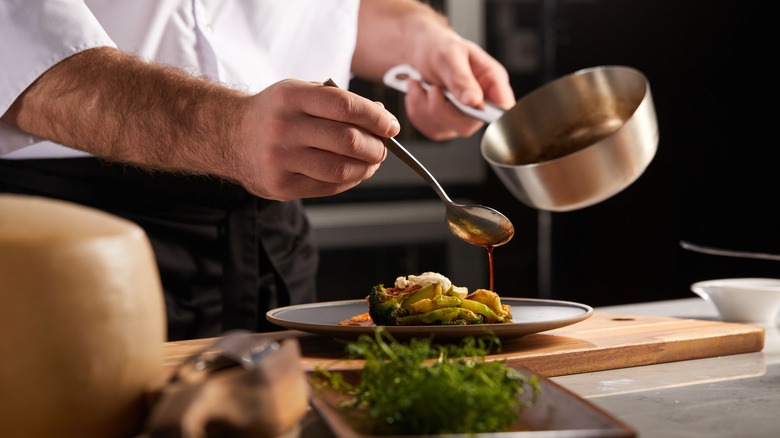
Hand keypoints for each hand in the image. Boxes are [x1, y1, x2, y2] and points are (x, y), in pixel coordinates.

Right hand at [236, 79, 399, 200]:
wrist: (227, 135)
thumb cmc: (274, 112)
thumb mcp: (300, 93)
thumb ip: (338, 102)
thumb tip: (380, 117)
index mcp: (291, 96)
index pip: (346, 106)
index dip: (376, 118)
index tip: (391, 126)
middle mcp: (283, 127)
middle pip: (348, 140)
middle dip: (376, 146)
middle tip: (383, 147)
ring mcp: (279, 159)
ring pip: (341, 168)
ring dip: (366, 167)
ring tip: (371, 162)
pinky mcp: (279, 186)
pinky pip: (328, 187)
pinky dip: (350, 181)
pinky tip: (354, 172)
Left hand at [405, 37, 514, 140]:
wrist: (420, 50)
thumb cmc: (439, 47)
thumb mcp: (449, 55)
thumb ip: (461, 79)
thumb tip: (474, 101)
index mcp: (492, 81)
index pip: (504, 109)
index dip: (490, 116)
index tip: (465, 106)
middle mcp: (481, 102)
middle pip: (468, 125)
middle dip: (442, 109)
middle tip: (432, 88)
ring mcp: (463, 116)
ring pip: (446, 128)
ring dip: (424, 107)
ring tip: (419, 85)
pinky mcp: (445, 124)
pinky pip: (431, 128)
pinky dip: (417, 111)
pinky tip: (418, 93)